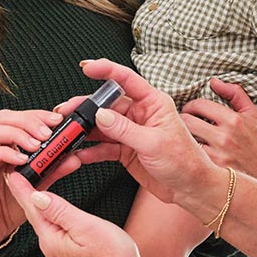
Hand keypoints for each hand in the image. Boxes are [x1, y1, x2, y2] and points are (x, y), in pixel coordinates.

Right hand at [0, 108, 73, 247]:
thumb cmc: (10, 206)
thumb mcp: (37, 185)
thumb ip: (53, 169)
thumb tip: (74, 157)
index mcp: (3, 144)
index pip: (18, 118)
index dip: (37, 115)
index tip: (57, 120)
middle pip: (5, 118)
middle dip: (28, 121)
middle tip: (47, 133)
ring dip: (18, 134)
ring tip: (36, 146)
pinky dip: (5, 153)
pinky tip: (21, 161)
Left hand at [5, 172, 153, 256]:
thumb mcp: (87, 227)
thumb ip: (61, 211)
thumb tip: (38, 196)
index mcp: (52, 240)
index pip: (32, 208)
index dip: (22, 188)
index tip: (12, 172)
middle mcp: (51, 247)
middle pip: (35, 214)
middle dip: (27, 193)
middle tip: (18, 172)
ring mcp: (59, 251)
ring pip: (45, 220)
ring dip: (38, 202)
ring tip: (31, 184)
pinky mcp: (69, 252)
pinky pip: (54, 226)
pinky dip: (50, 212)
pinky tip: (51, 206)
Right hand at [68, 59, 222, 204]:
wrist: (190, 189)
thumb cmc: (184, 162)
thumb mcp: (153, 143)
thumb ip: (125, 129)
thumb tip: (100, 115)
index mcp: (153, 103)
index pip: (127, 80)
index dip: (106, 70)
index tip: (87, 67)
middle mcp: (141, 114)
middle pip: (107, 105)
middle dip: (85, 108)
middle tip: (66, 112)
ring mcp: (131, 132)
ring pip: (102, 126)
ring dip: (84, 130)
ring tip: (67, 133)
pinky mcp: (126, 150)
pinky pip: (104, 147)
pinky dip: (91, 151)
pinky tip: (79, 154)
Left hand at [181, 78, 256, 186]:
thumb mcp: (252, 114)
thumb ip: (235, 94)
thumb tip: (214, 81)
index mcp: (234, 120)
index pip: (199, 105)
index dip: (191, 106)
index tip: (190, 111)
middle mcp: (225, 137)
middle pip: (187, 121)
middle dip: (182, 120)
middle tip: (184, 123)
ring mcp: (218, 155)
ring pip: (186, 139)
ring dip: (182, 137)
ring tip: (185, 137)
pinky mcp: (212, 170)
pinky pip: (190, 156)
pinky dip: (188, 152)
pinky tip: (191, 153)